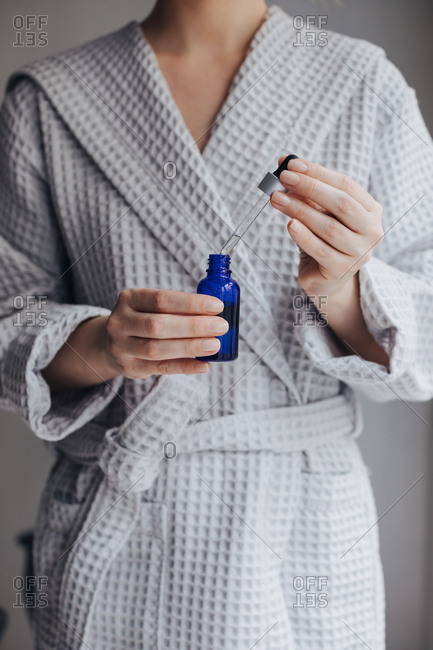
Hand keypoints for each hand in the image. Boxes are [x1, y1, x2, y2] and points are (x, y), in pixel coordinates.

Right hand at [104, 288, 227, 378]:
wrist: (112, 343)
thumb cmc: (143, 320)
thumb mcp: (152, 307)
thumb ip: (177, 309)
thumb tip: (215, 315)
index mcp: (129, 299)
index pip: (161, 299)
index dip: (191, 303)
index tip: (217, 306)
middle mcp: (120, 322)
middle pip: (158, 325)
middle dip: (193, 326)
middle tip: (220, 326)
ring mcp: (121, 347)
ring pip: (157, 349)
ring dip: (190, 347)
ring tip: (214, 345)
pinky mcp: (130, 367)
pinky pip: (161, 369)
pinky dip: (185, 367)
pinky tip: (204, 365)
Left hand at [270, 156, 383, 308]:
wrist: (327, 280)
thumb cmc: (323, 240)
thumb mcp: (319, 213)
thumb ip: (308, 192)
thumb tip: (285, 163)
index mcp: (371, 210)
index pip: (346, 185)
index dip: (318, 173)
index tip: (292, 164)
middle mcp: (371, 231)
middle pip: (341, 203)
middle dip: (310, 187)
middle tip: (284, 178)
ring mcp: (359, 253)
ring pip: (329, 227)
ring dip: (300, 209)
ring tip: (277, 198)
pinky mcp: (342, 271)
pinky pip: (320, 250)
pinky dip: (304, 236)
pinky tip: (289, 224)